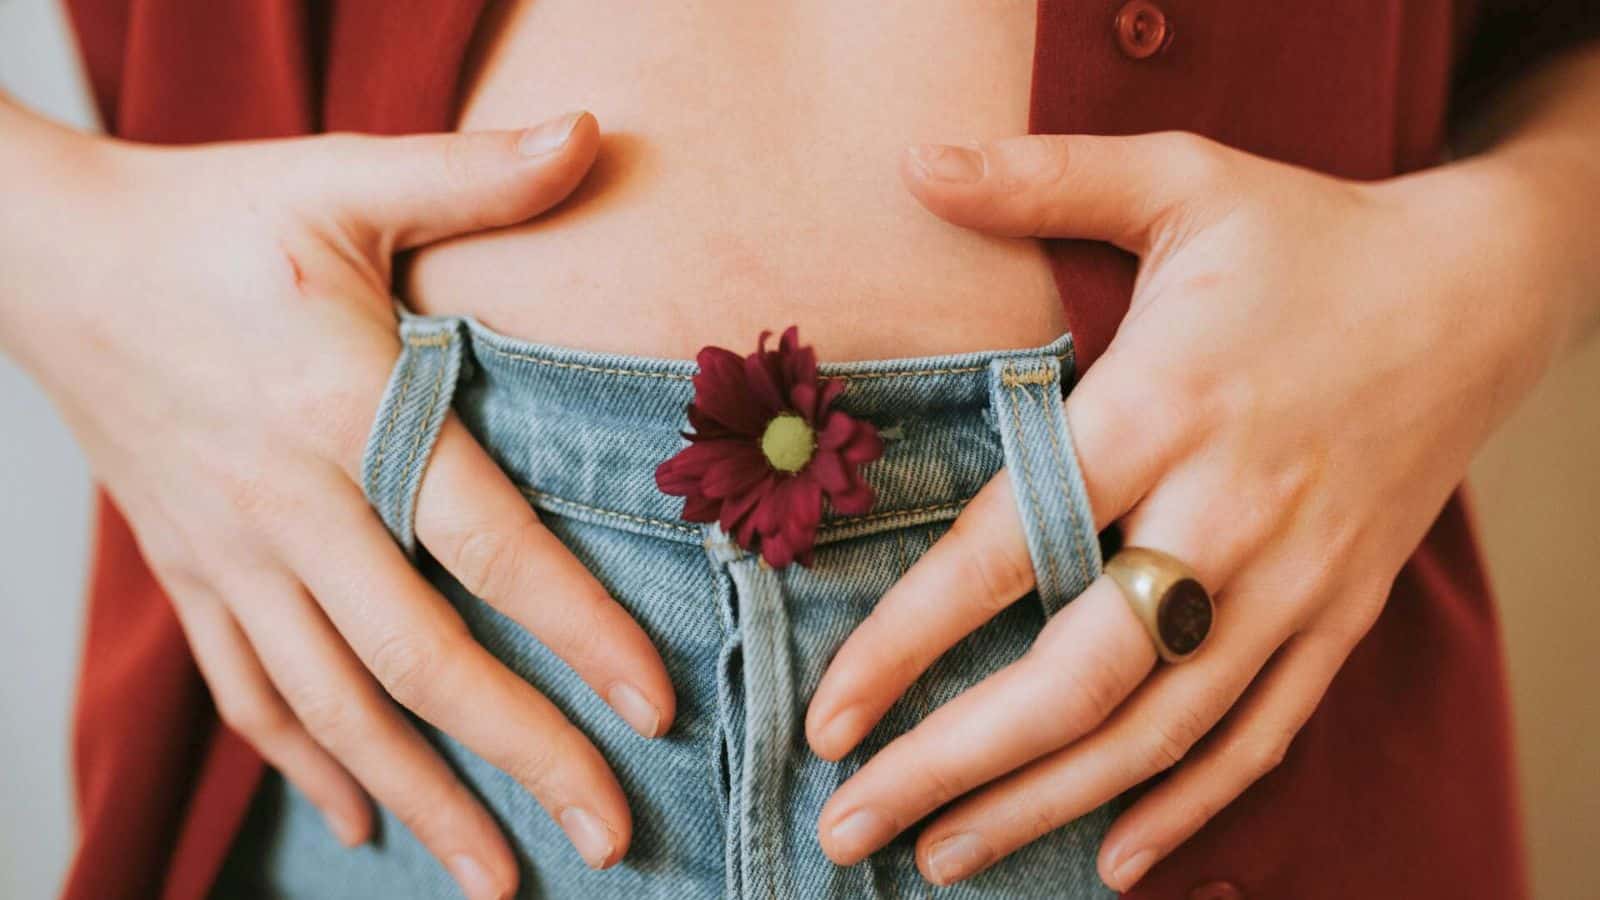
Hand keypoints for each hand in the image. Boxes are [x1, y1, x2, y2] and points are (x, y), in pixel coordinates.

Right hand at [0, 109, 674, 898]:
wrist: (46, 256)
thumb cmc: (210, 218)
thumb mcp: (342, 178)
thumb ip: (476, 176)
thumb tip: (597, 133)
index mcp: (345, 411)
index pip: (485, 545)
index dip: (576, 630)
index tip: (655, 709)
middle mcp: (289, 506)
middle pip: (417, 660)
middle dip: (520, 756)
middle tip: (610, 839)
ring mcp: (229, 555)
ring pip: (332, 708)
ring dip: (424, 799)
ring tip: (500, 880)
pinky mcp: (188, 574)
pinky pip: (250, 694)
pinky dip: (309, 766)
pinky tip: (365, 820)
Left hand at [803, 132, 1569, 888]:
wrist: (1482, 289)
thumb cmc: (1309, 237)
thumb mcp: (1180, 176)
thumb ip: (1043, 177)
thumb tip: (914, 162)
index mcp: (1165, 406)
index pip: (1010, 550)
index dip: (908, 643)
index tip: (829, 715)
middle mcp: (1227, 511)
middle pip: (1079, 678)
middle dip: (954, 765)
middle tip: (850, 823)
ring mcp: (1293, 579)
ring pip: (1162, 731)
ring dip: (1046, 807)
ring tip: (942, 861)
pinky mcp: (1340, 614)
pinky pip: (1261, 734)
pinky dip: (1188, 808)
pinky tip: (1114, 861)